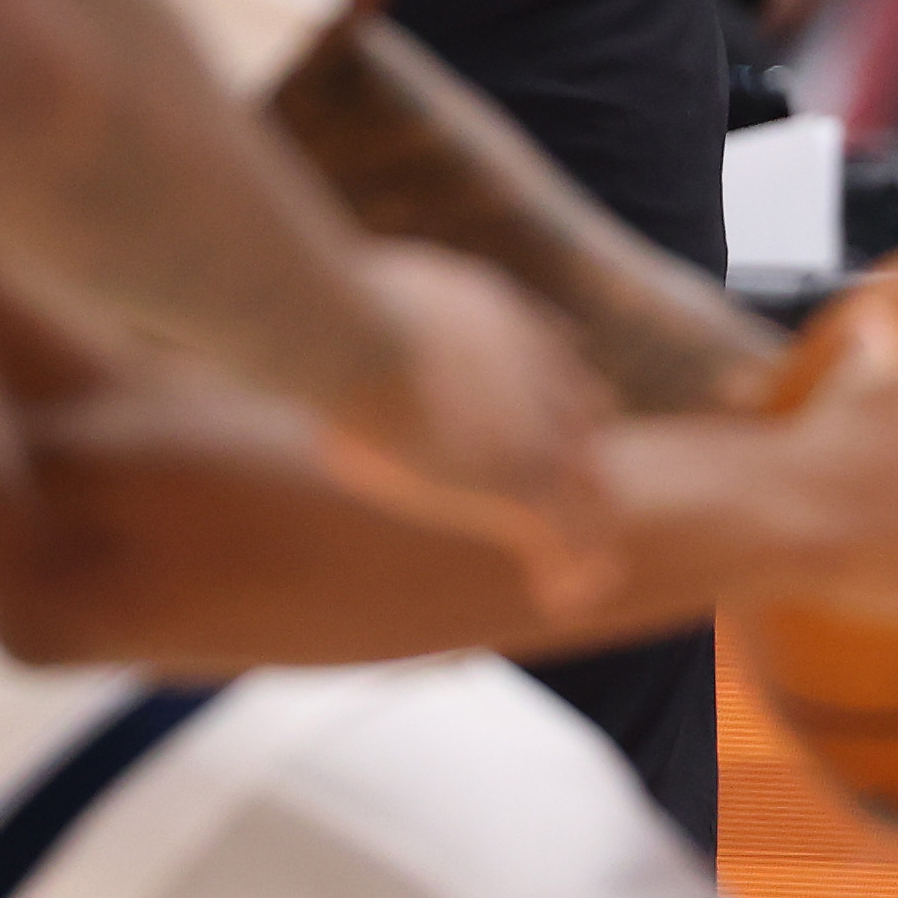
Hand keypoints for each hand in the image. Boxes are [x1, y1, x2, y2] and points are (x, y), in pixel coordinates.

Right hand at [305, 239, 620, 616]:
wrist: (345, 333)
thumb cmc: (323, 314)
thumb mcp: (353, 298)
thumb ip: (360, 317)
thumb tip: (307, 324)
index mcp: (496, 311)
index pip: (555, 356)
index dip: (555, 399)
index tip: (548, 428)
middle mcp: (532, 363)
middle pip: (583, 423)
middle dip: (580, 466)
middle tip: (569, 504)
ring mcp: (536, 425)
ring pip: (590, 489)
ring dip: (589, 532)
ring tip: (585, 577)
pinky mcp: (524, 481)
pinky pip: (569, 537)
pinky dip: (572, 570)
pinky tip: (557, 599)